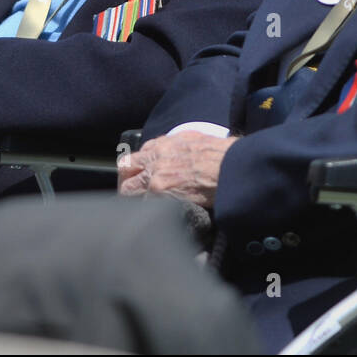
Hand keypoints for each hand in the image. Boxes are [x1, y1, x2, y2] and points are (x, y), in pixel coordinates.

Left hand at [117, 133, 237, 209]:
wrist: (232, 168)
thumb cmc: (222, 154)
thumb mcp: (195, 139)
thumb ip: (177, 145)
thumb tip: (175, 152)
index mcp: (163, 145)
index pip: (137, 155)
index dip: (137, 167)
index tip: (139, 175)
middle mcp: (154, 159)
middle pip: (125, 170)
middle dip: (127, 180)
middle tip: (133, 191)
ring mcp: (155, 179)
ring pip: (128, 190)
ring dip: (132, 198)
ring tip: (138, 208)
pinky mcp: (161, 195)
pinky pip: (142, 206)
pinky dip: (145, 211)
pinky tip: (151, 216)